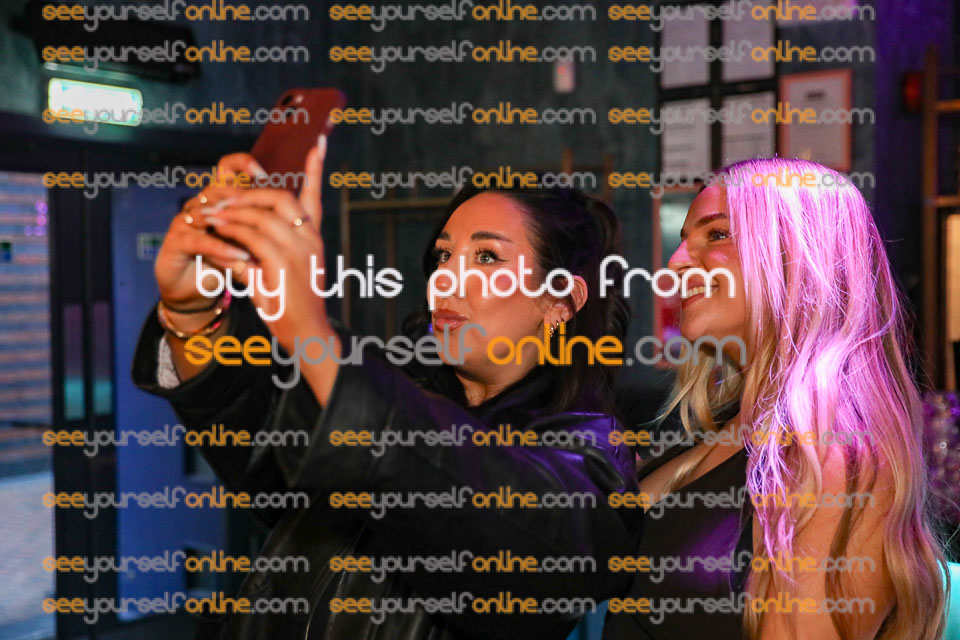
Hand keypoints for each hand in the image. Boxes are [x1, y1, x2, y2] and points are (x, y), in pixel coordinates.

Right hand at [154, 153, 265, 309]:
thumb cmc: (227, 262)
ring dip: (233, 224)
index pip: (227, 167)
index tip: (264, 173)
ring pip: (207, 210)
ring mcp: (185, 221)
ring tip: (254, 236)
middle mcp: (201, 204)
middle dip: (239, 195)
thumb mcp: (252, 242)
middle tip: (260, 210)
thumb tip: (301, 211)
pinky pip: (199, 241)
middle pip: (218, 186)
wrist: (194, 291)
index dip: (241, 164)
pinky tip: (241, 258)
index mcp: (220, 200)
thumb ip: (269, 226)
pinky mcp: (176, 243)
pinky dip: (221, 248)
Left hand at [197, 138, 336, 368]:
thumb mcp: (291, 269)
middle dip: (244, 194)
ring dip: (229, 214)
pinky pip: (248, 239)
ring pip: (258, 217)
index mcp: (313, 238)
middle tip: (220, 198)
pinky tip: (217, 234)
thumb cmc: (295, 303)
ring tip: (209, 216)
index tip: (317, 142)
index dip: (315, 169)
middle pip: (278, 198)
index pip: (315, 195)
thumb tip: (243, 225)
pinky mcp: (280, 268)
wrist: (307, 334)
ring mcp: (296, 252)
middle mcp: (308, 240)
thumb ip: (273, 245)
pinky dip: (229, 234)